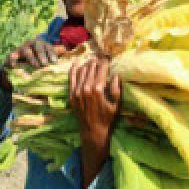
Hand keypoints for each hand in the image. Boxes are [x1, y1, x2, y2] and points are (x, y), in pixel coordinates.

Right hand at [0, 37, 59, 91]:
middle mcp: (30, 44)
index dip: (51, 52)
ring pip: (26, 50)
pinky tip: (15, 65)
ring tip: (36, 65)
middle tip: (45, 63)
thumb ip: (53, 54)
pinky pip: (12, 56)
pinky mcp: (11, 55)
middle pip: (37, 44)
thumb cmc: (33, 61)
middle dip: (41, 53)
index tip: (54, 61)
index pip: (47, 45)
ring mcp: (20, 48)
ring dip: (31, 58)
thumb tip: (65, 49)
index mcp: (40, 44)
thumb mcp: (44, 58)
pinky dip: (13, 60)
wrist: (15, 65)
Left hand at [69, 57, 120, 187]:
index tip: (108, 58)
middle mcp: (86, 88)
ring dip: (87, 64)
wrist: (93, 130)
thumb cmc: (107, 117)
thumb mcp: (116, 103)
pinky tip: (77, 62)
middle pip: (91, 68)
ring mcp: (77, 91)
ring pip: (82, 71)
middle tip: (101, 58)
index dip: (105, 61)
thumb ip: (116, 88)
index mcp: (98, 89)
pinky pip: (71, 78)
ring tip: (92, 60)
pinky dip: (74, 69)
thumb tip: (115, 74)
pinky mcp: (71, 94)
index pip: (101, 68)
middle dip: (97, 61)